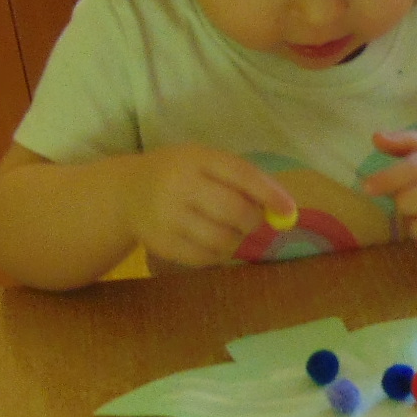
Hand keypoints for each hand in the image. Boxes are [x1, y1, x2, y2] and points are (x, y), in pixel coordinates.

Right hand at [124, 145, 293, 270]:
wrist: (127, 193)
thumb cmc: (179, 174)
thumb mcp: (204, 162)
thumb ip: (241, 179)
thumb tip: (283, 210)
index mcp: (195, 158)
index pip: (240, 174)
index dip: (269, 194)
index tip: (289, 211)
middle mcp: (178, 186)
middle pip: (234, 211)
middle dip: (252, 221)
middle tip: (249, 221)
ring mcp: (167, 217)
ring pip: (223, 240)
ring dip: (236, 240)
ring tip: (228, 230)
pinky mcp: (161, 244)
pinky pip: (205, 258)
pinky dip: (218, 254)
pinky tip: (210, 242)